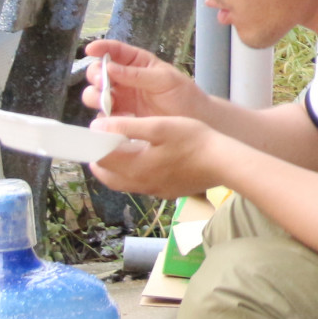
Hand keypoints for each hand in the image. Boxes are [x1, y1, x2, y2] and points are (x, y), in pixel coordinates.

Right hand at [81, 40, 202, 119]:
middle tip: (103, 83)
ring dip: (95, 96)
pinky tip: (119, 117)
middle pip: (98, 72)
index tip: (90, 49)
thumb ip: (137, 74)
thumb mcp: (164, 79)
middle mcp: (123, 79)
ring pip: (94, 94)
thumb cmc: (182, 93)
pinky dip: (105, 116)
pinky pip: (102, 116)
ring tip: (108, 101)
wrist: (193, 119)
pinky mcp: (120, 117)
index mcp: (137, 63)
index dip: (102, 48)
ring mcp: (120, 98)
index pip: (115, 51)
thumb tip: (109, 67)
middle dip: (95, 75)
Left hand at [89, 115, 224, 197]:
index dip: (93, 143)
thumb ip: (127, 126)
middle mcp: (138, 183)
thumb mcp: (160, 126)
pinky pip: (140, 184)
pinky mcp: (166, 192)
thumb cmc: (194, 140)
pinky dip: (135, 173)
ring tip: (126, 148)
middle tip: (108, 139)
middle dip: (101, 157)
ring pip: (122, 182)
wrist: (224, 162)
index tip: (97, 129)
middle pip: (106, 175)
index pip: (98, 158)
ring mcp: (153, 190)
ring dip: (117, 166)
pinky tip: (150, 159)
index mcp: (133, 166)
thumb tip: (97, 127)